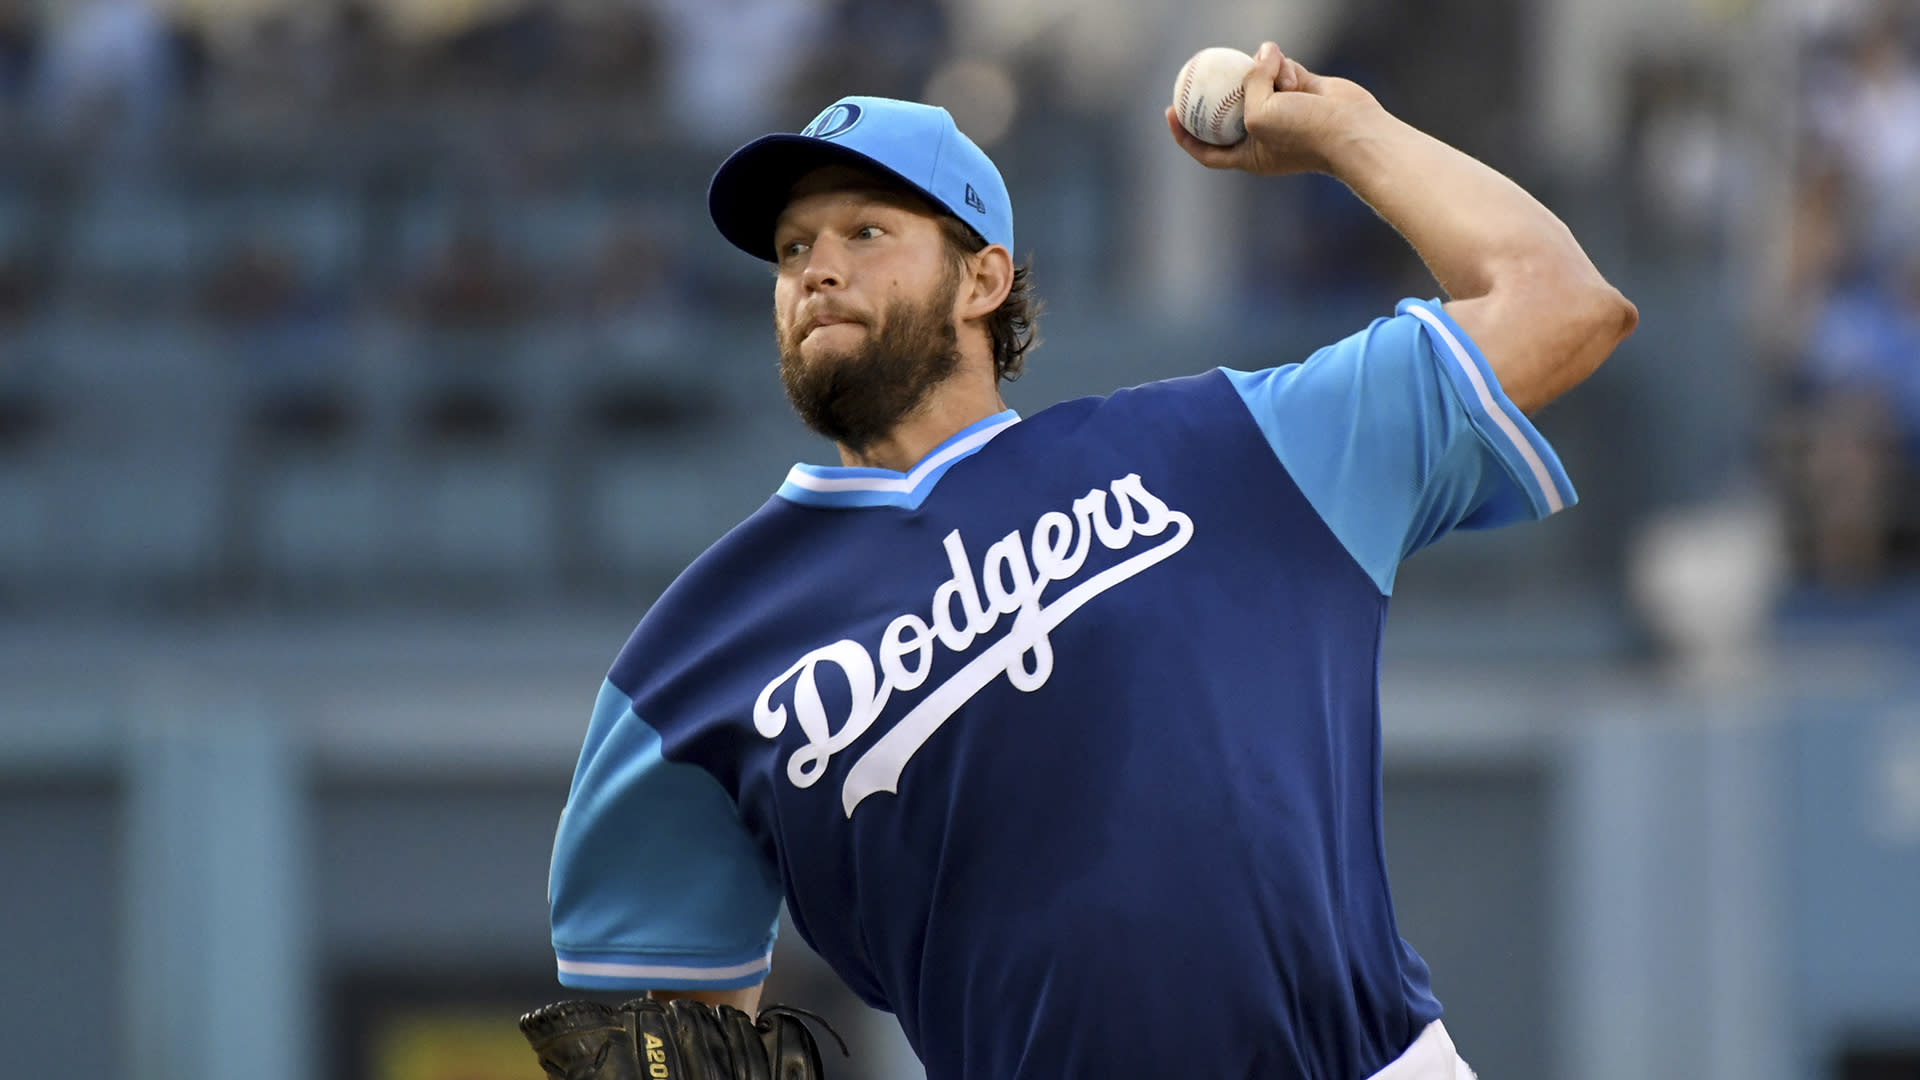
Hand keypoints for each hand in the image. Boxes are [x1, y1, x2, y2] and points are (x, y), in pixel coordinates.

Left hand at [1165, 41, 1380, 175]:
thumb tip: (1260, 55)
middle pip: (1229, 110)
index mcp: (1249, 155)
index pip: (1207, 150)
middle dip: (1219, 91)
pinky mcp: (1301, 90)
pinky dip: (1284, 67)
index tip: (1170, 112)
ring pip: (1258, 81)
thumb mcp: (1259, 113)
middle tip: (1200, 70)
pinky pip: (1281, 69)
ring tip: (1279, 76)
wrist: (1350, 130)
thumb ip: (1249, 84)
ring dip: (1264, 73)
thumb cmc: (1303, 133)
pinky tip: (1294, 74)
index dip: (1184, 134)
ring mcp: (1284, 111)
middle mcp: (1264, 134)